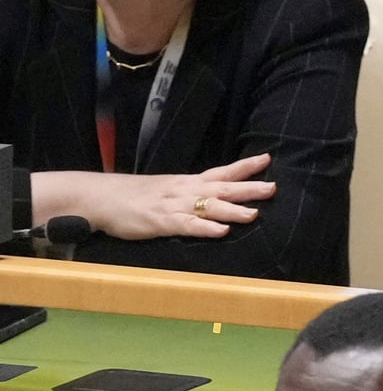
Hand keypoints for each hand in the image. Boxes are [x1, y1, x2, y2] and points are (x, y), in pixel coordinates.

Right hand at [33, 153, 276, 240]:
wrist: (101, 197)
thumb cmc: (135, 195)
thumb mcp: (168, 188)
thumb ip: (191, 192)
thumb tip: (214, 195)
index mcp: (188, 182)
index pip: (222, 171)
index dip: (245, 165)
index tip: (268, 158)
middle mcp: (186, 190)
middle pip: (223, 187)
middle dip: (249, 187)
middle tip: (273, 187)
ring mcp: (174, 206)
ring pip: (209, 206)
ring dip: (233, 210)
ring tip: (254, 213)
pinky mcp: (161, 222)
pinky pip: (187, 225)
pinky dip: (205, 228)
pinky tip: (221, 232)